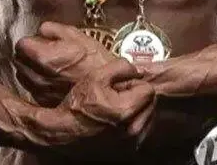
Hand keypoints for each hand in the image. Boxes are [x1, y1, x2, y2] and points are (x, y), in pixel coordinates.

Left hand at [14, 21, 116, 106]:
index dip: (30, 40)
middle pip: (19, 60)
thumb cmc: (96, 62)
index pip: (21, 44)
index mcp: (43, 57)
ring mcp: (40, 91)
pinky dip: (37, 83)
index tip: (38, 41)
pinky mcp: (46, 101)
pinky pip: (32, 89)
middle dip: (27, 54)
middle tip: (42, 51)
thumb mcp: (78, 36)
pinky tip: (51, 79)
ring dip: (29, 69)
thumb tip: (42, 30)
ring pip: (22, 76)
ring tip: (46, 65)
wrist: (109, 89)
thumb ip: (54, 29)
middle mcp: (37, 76)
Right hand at [42, 57, 157, 158]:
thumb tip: (139, 71)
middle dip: (137, 96)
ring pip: (148, 117)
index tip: (120, 86)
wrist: (66, 128)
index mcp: (127, 109)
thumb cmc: (79, 104)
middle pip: (150, 104)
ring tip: (117, 107)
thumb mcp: (97, 76)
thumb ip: (122, 67)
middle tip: (117, 96)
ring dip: (137, 109)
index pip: (148, 89)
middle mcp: (132, 127)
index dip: (133, 84)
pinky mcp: (128, 147)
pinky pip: (141, 130)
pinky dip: (134, 123)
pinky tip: (119, 120)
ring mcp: (130, 140)